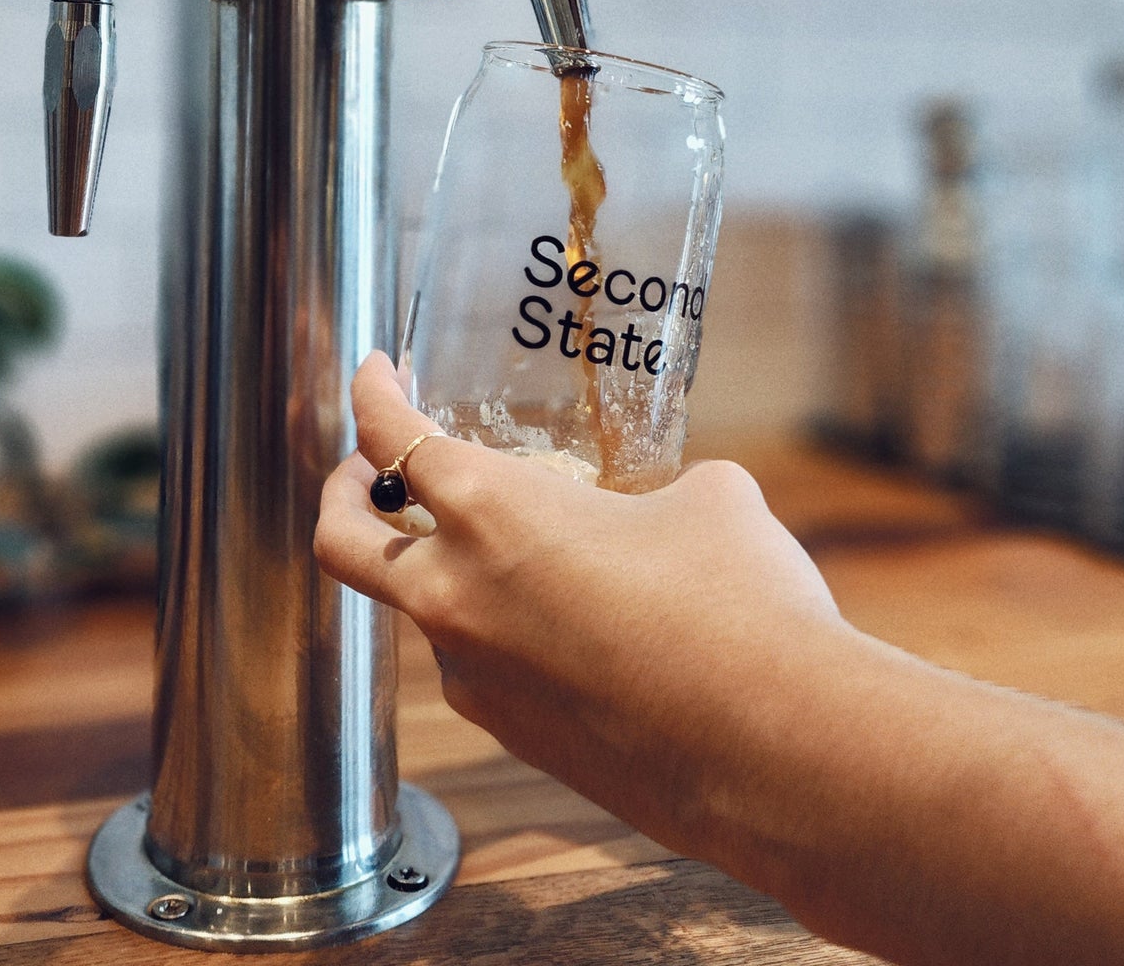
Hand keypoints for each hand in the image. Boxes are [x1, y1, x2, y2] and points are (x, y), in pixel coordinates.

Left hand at [315, 351, 844, 859]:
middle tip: (367, 473)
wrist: (780, 751)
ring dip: (455, 579)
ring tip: (536, 561)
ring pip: (429, 615)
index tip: (376, 371)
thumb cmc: (740, 605)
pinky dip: (512, 643)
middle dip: (343, 497)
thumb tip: (671, 507)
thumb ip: (654, 491)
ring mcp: (477, 680)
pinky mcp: (515, 741)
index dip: (372, 394)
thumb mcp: (707, 499)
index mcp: (489, 512)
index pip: (391, 436)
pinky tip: (587, 638)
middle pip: (344, 543)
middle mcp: (456, 597)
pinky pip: (488, 673)